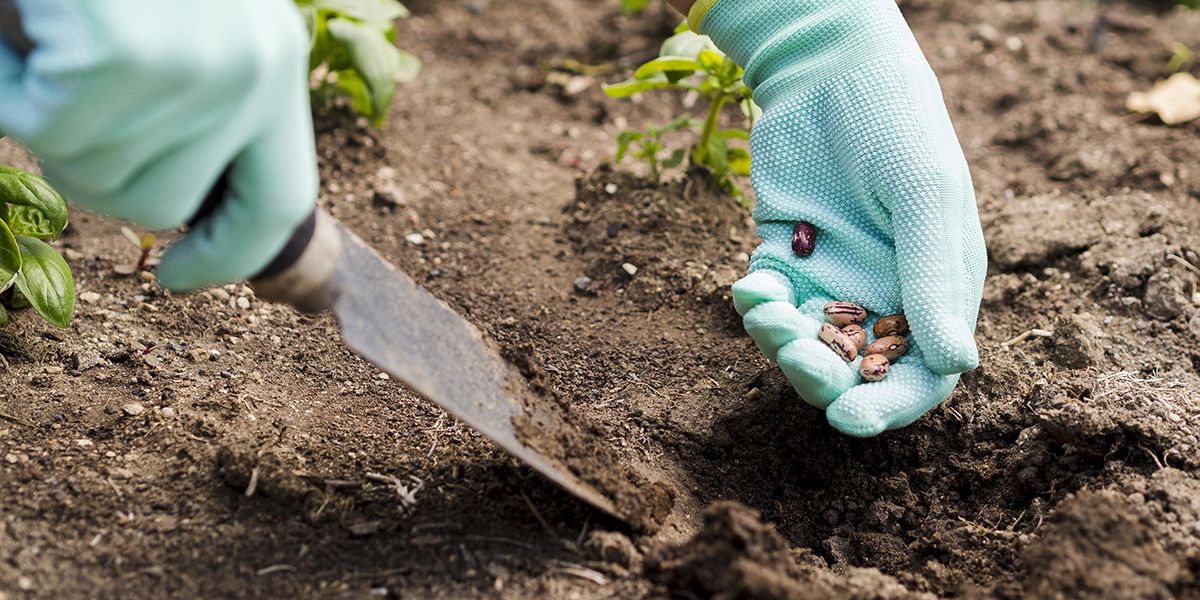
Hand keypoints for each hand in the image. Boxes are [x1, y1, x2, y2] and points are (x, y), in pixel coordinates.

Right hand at [0, 0, 316, 290]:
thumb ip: (199, 103)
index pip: (279, 205)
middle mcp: (256, 70)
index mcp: (279, 60)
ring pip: (93, 173)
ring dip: (45, 119)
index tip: (176, 279)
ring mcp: (196, 68)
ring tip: (50, 43)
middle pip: (163, 207)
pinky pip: (42, 130)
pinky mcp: (124, 57)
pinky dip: (9, 90)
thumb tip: (178, 199)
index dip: (225, 257)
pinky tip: (27, 29)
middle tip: (56, 105)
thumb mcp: (190, 24)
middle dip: (94, 179)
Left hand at [696, 0, 987, 435]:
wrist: (826, 70)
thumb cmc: (895, 124)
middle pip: (855, 371)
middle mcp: (886, 293)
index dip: (889, 405)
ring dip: (779, 341)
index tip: (849, 419)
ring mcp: (833, 277)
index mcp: (937, 289)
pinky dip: (755, 307)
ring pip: (804, 345)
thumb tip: (958, 367)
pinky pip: (769, 306)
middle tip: (794, 356)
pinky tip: (748, 286)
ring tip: (764, 307)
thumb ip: (934, 279)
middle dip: (822, 377)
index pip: (921, 374)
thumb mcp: (923, 197)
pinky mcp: (786, 258)